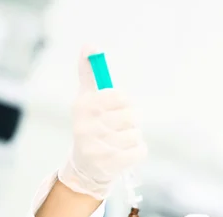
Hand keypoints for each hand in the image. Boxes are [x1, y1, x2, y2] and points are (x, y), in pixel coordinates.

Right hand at [57, 46, 146, 199]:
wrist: (84, 166)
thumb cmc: (91, 126)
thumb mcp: (87, 99)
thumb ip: (89, 74)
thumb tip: (89, 45)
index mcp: (83, 106)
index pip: (119, 96)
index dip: (125, 102)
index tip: (118, 108)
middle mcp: (85, 126)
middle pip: (131, 116)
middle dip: (131, 122)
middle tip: (119, 128)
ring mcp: (96, 147)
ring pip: (136, 134)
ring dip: (133, 138)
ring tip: (119, 142)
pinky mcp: (109, 165)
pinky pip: (140, 151)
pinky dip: (137, 152)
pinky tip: (124, 153)